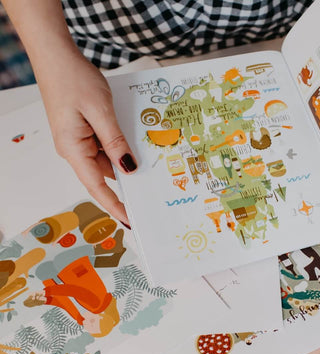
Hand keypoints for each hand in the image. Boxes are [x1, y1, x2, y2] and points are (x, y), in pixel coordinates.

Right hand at [37, 48, 135, 224]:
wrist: (55, 53)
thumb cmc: (72, 78)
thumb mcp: (101, 111)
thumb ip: (116, 142)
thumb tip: (129, 167)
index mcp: (73, 149)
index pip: (97, 187)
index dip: (115, 206)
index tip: (131, 221)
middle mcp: (74, 149)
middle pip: (104, 176)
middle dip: (127, 186)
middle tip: (151, 197)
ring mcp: (78, 139)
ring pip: (106, 160)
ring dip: (125, 163)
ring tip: (150, 170)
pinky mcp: (84, 130)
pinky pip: (105, 146)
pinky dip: (121, 148)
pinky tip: (136, 146)